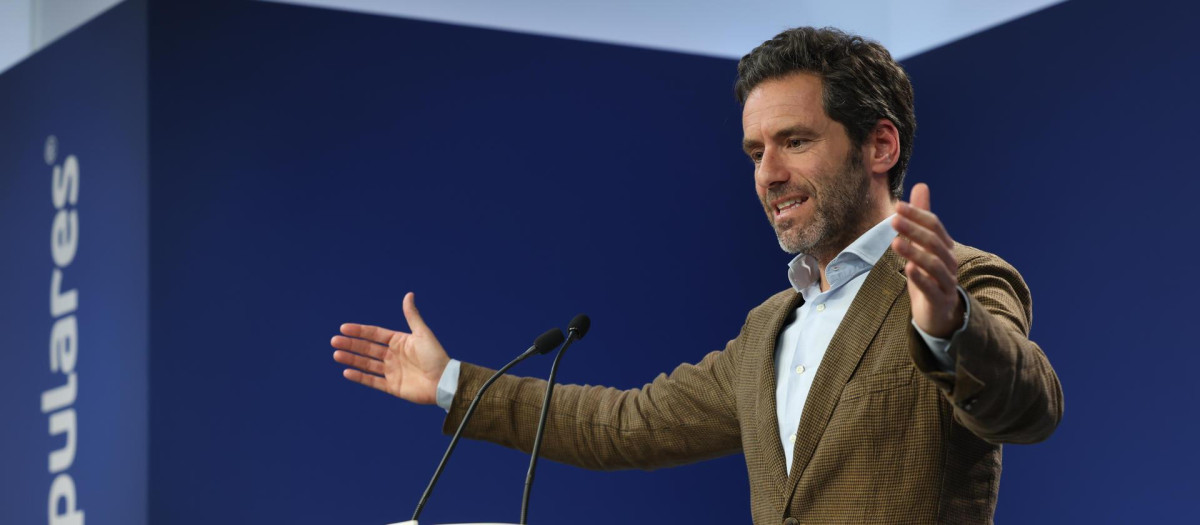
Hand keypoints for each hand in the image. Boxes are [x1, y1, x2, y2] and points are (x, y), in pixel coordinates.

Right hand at [331, 292, 449, 404]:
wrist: (444, 381)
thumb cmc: (436, 356)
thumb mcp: (422, 334)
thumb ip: (412, 316)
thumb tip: (408, 294)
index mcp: (399, 342)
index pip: (375, 334)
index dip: (359, 331)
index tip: (343, 328)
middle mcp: (393, 356)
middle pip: (367, 349)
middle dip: (351, 345)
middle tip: (334, 341)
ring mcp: (392, 371)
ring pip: (367, 364)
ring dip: (351, 359)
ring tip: (336, 354)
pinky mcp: (392, 386)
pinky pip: (373, 381)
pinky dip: (360, 377)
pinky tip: (347, 372)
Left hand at [891, 183, 964, 337]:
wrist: (939, 313)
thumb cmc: (929, 275)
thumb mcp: (923, 245)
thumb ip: (921, 218)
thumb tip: (920, 185)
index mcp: (945, 246)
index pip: (934, 225)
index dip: (918, 214)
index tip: (898, 205)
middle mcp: (949, 261)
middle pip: (934, 242)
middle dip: (914, 230)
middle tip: (894, 219)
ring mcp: (947, 281)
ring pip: (934, 264)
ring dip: (914, 252)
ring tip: (895, 242)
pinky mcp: (940, 300)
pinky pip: (932, 288)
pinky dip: (921, 279)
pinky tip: (908, 269)